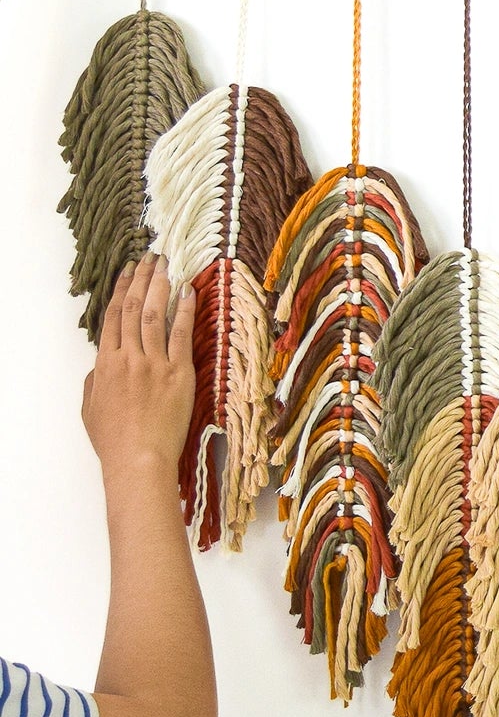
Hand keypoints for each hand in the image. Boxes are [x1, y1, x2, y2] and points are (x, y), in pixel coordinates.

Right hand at [83, 255, 196, 488]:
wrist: (139, 458)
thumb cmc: (115, 440)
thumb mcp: (91, 407)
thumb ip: (96, 380)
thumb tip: (102, 365)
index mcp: (106, 364)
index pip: (113, 317)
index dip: (120, 290)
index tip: (127, 272)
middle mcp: (129, 358)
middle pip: (134, 309)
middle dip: (142, 279)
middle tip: (151, 258)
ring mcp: (155, 364)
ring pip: (156, 315)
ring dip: (161, 286)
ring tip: (167, 265)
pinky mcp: (179, 374)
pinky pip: (182, 335)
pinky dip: (185, 311)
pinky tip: (189, 292)